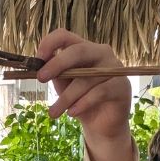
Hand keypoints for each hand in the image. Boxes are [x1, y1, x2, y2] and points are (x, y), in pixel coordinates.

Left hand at [35, 30, 135, 160]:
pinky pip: (99, 92)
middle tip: (41, 78)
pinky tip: (72, 113)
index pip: (65, 36)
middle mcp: (101, 53)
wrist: (101, 124)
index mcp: (84, 49)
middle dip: (57, 64)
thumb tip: (38, 65)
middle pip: (78, 51)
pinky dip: (82, 103)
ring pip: (86, 78)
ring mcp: (114, 68)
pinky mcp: (122, 86)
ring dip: (66, 97)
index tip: (37, 59)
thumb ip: (55, 73)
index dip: (50, 43)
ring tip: (53, 113)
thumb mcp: (63, 85)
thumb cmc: (80, 100)